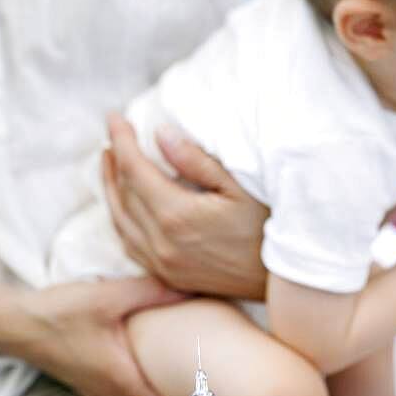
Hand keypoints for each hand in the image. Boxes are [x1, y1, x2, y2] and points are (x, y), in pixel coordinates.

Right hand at [19, 276, 188, 395]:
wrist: (14, 323)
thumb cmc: (60, 312)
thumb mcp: (111, 296)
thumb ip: (153, 292)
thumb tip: (192, 286)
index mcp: (121, 380)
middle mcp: (110, 394)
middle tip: (216, 392)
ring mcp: (96, 391)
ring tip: (191, 377)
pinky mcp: (87, 381)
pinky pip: (125, 393)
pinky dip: (145, 386)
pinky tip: (153, 363)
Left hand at [102, 113, 267, 298]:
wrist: (284, 279)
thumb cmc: (269, 226)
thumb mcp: (239, 186)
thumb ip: (196, 160)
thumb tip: (161, 135)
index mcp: (176, 215)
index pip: (133, 169)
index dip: (121, 139)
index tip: (114, 116)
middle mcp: (161, 243)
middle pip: (121, 193)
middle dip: (113, 159)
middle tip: (113, 134)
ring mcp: (162, 263)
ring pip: (119, 220)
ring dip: (111, 189)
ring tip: (111, 162)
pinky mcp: (168, 276)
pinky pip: (130, 244)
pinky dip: (121, 218)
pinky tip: (125, 203)